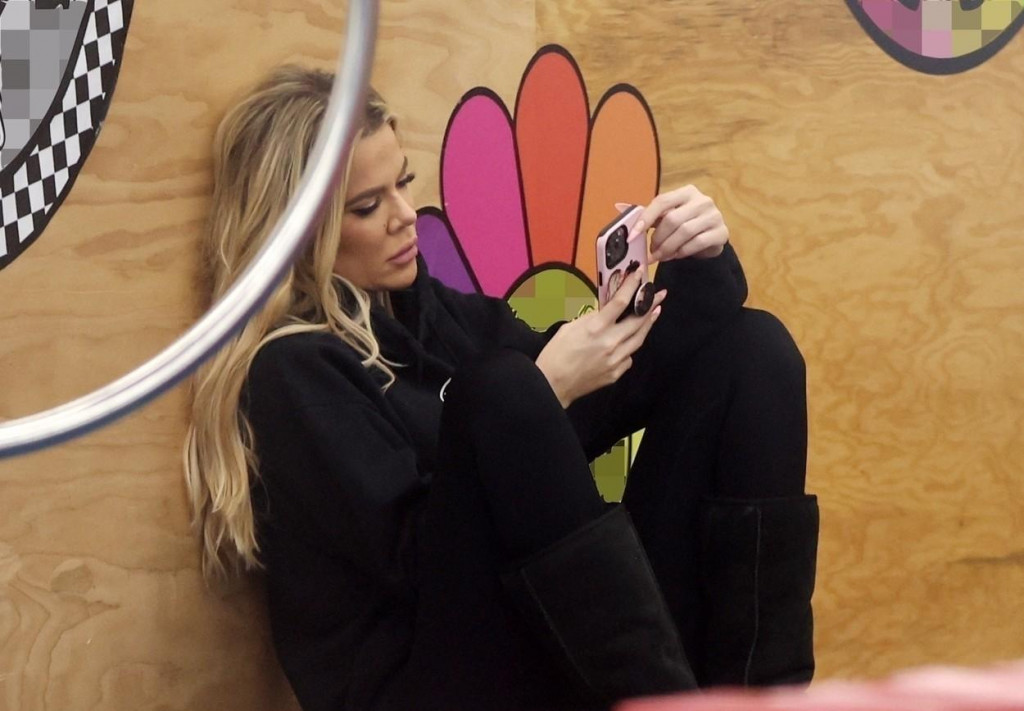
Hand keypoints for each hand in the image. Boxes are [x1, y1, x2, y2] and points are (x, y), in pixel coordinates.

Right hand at [535, 271, 666, 407]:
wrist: (552, 384)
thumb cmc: (556, 354)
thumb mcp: (570, 327)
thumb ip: (591, 318)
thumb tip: (605, 312)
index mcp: (596, 328)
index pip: (621, 302)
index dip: (633, 286)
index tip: (641, 274)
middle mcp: (610, 342)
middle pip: (638, 320)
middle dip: (651, 305)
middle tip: (660, 295)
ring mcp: (616, 360)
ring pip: (639, 339)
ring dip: (647, 324)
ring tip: (654, 313)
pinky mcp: (616, 373)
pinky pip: (629, 356)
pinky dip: (630, 346)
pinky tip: (629, 341)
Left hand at [629, 185, 728, 261]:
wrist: (710, 238)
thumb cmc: (684, 225)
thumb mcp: (666, 217)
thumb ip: (647, 214)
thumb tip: (619, 207)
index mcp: (686, 192)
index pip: (662, 201)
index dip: (645, 218)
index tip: (633, 235)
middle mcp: (702, 200)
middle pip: (672, 219)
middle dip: (657, 239)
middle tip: (650, 252)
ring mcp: (714, 216)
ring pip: (684, 232)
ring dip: (668, 248)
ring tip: (660, 256)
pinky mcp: (721, 232)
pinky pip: (697, 243)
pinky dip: (682, 252)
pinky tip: (675, 256)